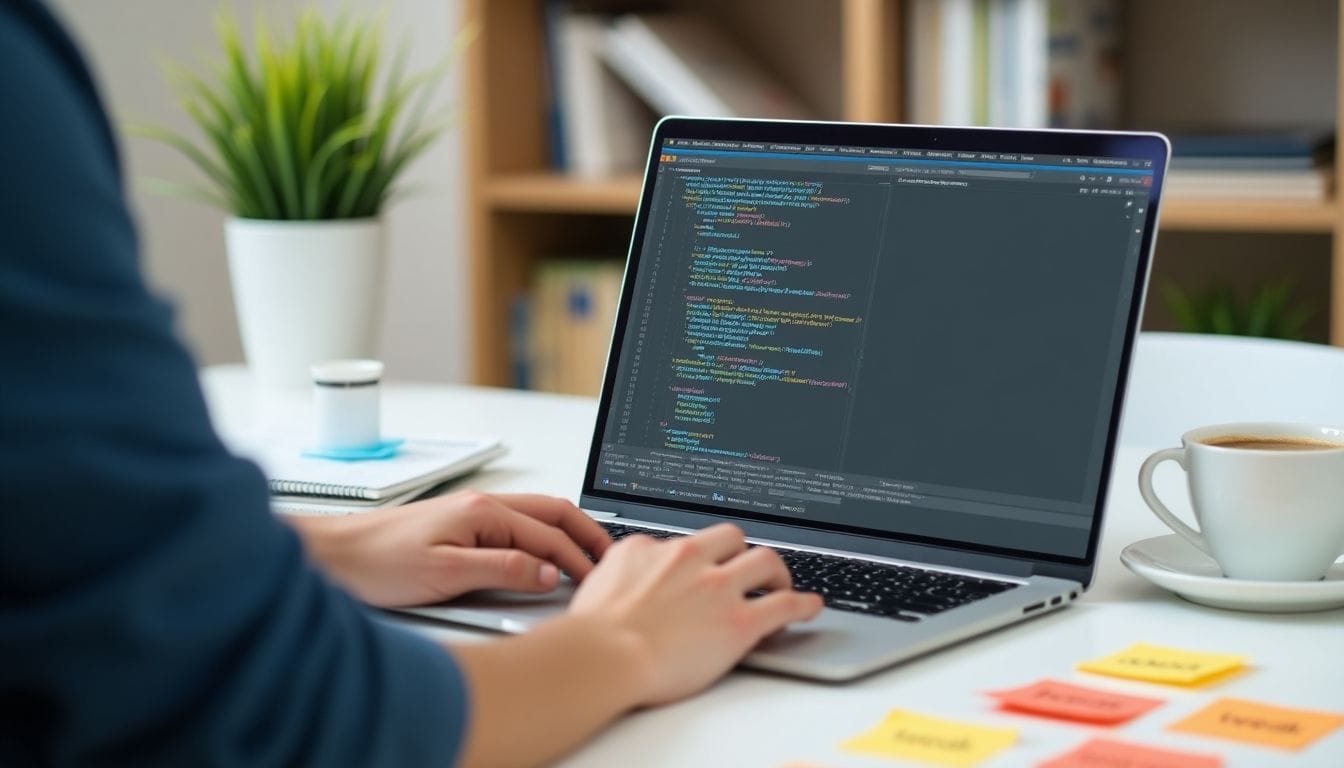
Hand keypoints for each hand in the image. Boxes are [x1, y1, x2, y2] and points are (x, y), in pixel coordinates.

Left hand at [289, 491, 610, 607]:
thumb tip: (547, 572)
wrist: (334, 555)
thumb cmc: (378, 562)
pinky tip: (547, 554)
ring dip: (568, 534)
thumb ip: (503, 569)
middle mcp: (483, 504)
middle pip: (554, 512)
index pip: (549, 534)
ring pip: (538, 515)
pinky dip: (544, 536)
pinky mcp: (463, 524)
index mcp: (484, 512)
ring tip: (588, 558)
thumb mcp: (446, 573)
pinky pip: (519, 524)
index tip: (597, 583)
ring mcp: (473, 512)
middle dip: (587, 535)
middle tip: (610, 561)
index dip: (578, 561)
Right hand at [568, 524, 822, 705]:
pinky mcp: (739, 622)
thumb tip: (628, 573)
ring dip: (777, 573)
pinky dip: (803, 604)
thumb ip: (622, 568)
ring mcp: (718, 588)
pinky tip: (809, 606)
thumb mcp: (599, 579)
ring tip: (781, 585)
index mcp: (654, 547)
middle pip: (733, 538)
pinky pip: (785, 604)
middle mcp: (690, 558)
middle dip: (742, 552)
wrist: (604, 654)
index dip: (701, 556)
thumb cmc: (593, 630)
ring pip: (765, 561)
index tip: (707, 564)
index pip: (688, 542)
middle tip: (748, 569)